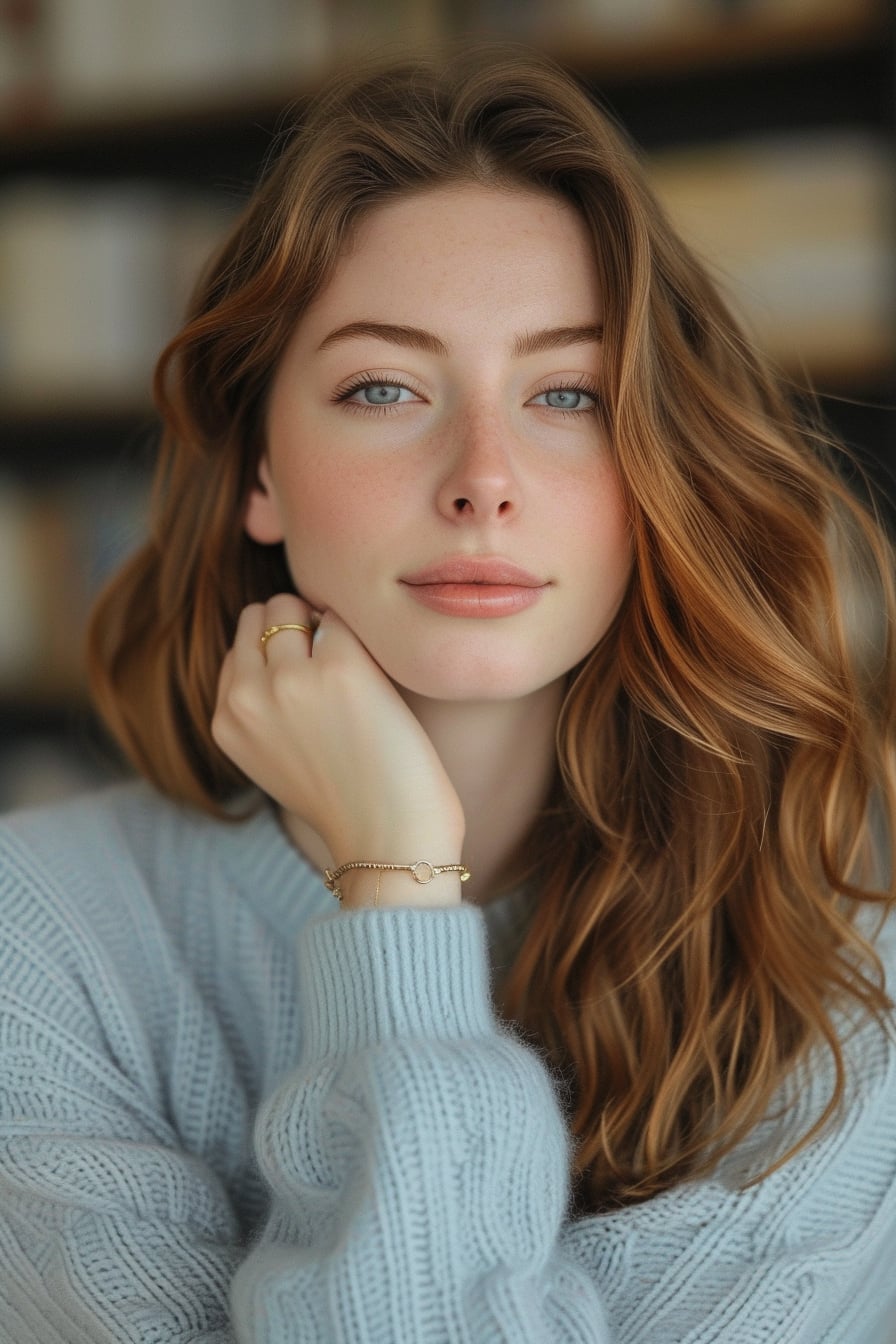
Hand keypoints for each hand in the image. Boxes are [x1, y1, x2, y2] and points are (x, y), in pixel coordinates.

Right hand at [211, 595, 465, 907]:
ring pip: (293, 607)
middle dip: (296, 628)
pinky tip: (377, 680)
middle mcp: (247, 695)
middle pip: (262, 616)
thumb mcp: (275, 758)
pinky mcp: (340, 666)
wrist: (389, 838)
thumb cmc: (348, 800)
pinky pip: (341, 619)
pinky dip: (362, 639)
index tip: (312, 683)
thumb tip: (279, 641)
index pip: (240, 647)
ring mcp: (290, 678)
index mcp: (226, 720)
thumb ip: (262, 707)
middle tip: (335, 671)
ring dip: (325, 625)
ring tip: (355, 673)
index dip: (280, 655)